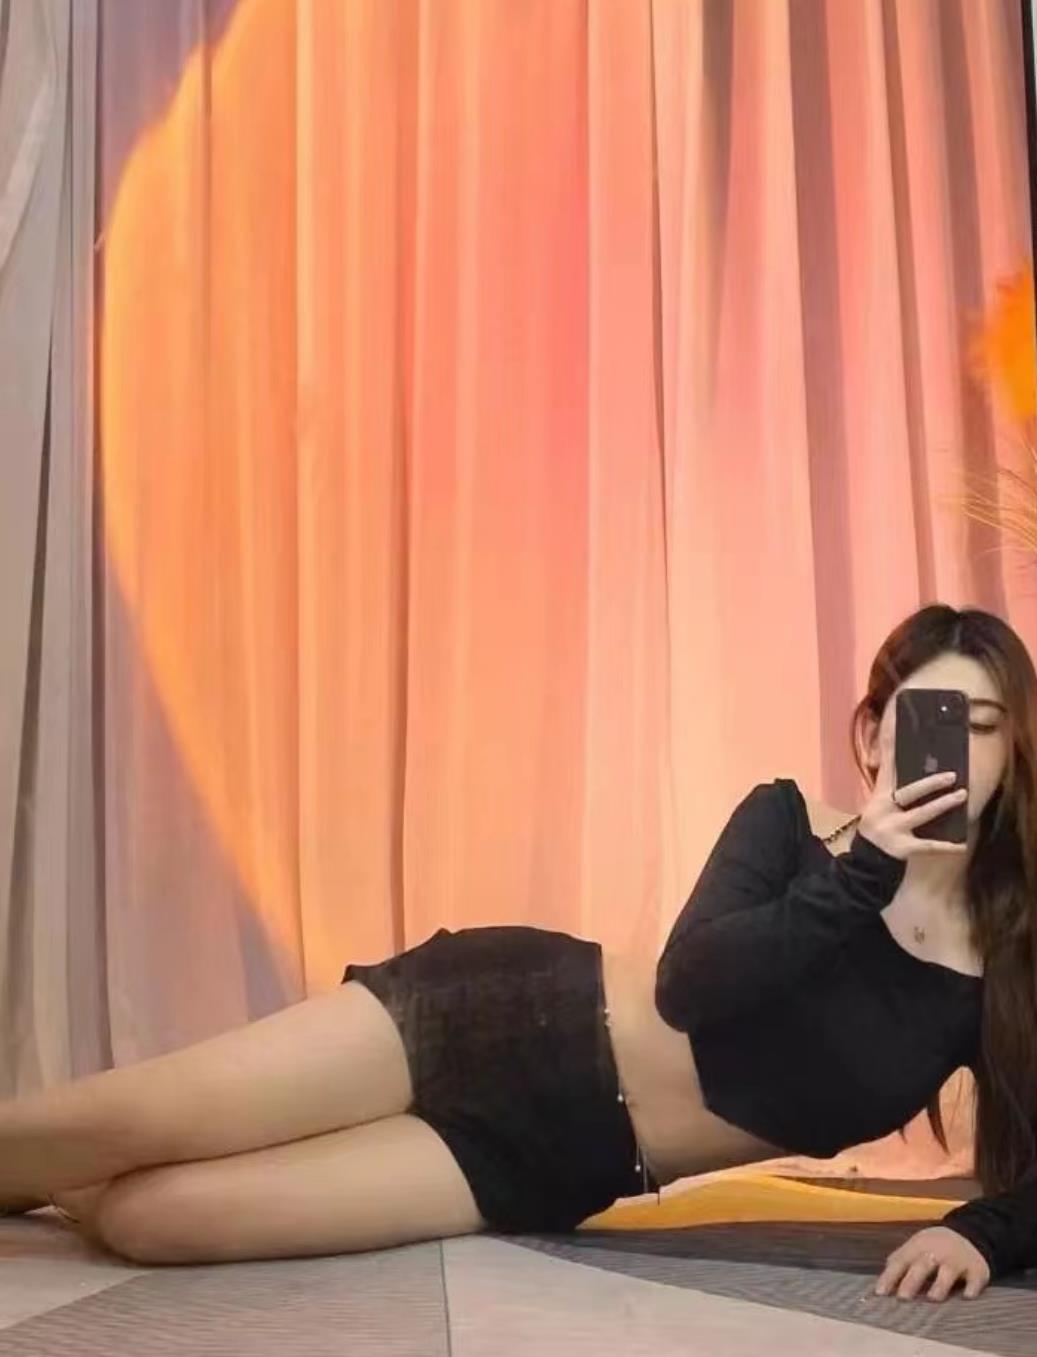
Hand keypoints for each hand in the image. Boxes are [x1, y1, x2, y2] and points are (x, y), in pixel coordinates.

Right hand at [857, 723, 967, 859]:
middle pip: (908, 793)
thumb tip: (906, 764)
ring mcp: (893, 830)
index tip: (898, 728)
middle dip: (930, 784)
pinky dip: (946, 846)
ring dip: (942, 805)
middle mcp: (883, 810)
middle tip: (952, 775)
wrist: (864, 862)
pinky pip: (928, 846)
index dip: (892, 748)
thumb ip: (891, 787)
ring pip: (921, 815)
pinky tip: (961, 844)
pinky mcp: (903, 849)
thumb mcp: (878, 806)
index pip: (887, 769)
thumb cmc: (878, 827)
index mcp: (879, 797)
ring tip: (962, 796)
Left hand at [875, 1226, 990, 1301]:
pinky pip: (975, 1280)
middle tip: (902, 1297)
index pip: (901, 1261)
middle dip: (912, 1281)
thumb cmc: (935, 1246)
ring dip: (940, 1285)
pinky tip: (967, 1296)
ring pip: (947, 1272)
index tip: (880, 1293)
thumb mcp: (916, 1246)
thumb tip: (882, 1279)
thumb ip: (901, 1260)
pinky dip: (971, 1287)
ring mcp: (957, 1261)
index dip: (890, 1276)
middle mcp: (937, 1253)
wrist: (969, 1233)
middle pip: (922, 1266)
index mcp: (918, 1247)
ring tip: (932, 1298)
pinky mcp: (976, 1270)